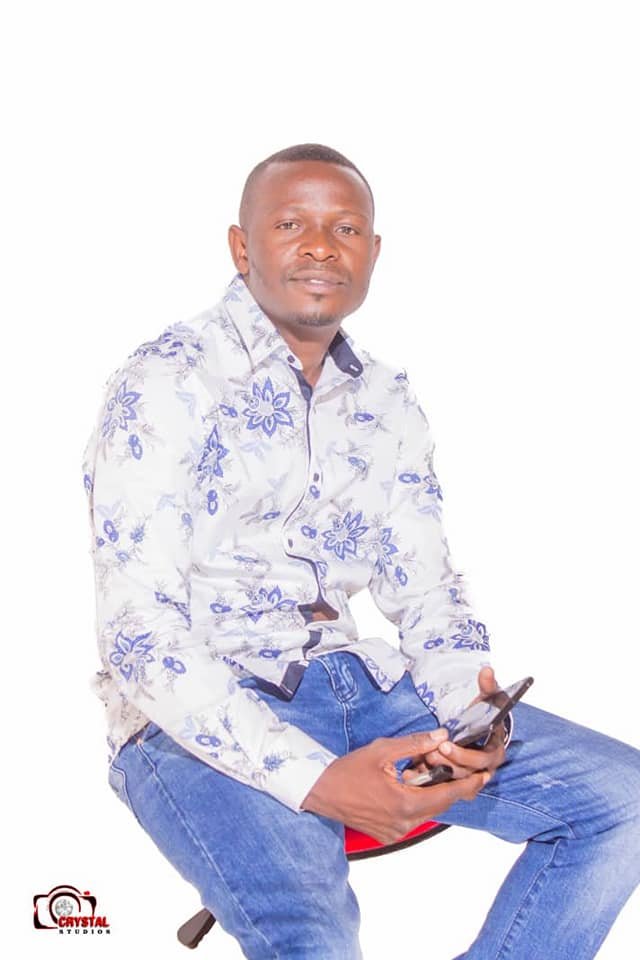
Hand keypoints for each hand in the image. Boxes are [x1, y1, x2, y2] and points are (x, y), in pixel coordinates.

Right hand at [301, 729, 491, 845]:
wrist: (320, 792)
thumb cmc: (347, 770)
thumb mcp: (382, 750)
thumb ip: (415, 744)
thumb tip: (442, 736)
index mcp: (406, 803)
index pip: (448, 795)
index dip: (469, 785)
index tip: (485, 776)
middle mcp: (404, 823)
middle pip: (440, 805)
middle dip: (454, 787)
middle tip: (468, 771)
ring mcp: (396, 832)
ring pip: (427, 811)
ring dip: (433, 794)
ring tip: (432, 772)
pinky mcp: (388, 835)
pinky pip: (413, 817)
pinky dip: (418, 802)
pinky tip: (412, 785)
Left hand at [400, 667, 506, 783]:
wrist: (476, 728)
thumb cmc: (482, 714)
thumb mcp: (486, 700)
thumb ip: (488, 686)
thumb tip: (487, 671)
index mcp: (495, 751)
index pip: (482, 759)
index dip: (464, 754)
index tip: (445, 744)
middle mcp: (486, 769)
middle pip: (466, 773)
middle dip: (446, 763)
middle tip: (428, 753)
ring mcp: (472, 778)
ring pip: (454, 782)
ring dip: (437, 772)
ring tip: (420, 760)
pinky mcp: (458, 783)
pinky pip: (444, 788)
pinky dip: (430, 780)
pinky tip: (415, 772)